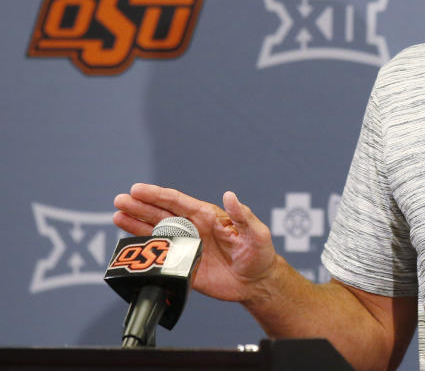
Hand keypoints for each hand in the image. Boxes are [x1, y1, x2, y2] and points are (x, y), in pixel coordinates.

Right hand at [113, 184, 276, 303]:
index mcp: (207, 216)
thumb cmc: (260, 254)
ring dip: (136, 224)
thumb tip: (229, 195)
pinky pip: (160, 257)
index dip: (157, 195)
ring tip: (117, 215)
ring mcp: (186, 247)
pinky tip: (129, 245)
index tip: (137, 189)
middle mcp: (193, 228)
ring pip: (156, 232)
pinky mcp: (183, 266)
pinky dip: (145, 251)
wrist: (257, 282)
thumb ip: (242, 216)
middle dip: (140, 206)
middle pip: (161, 214)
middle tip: (119, 200)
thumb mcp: (256, 233)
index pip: (177, 202)